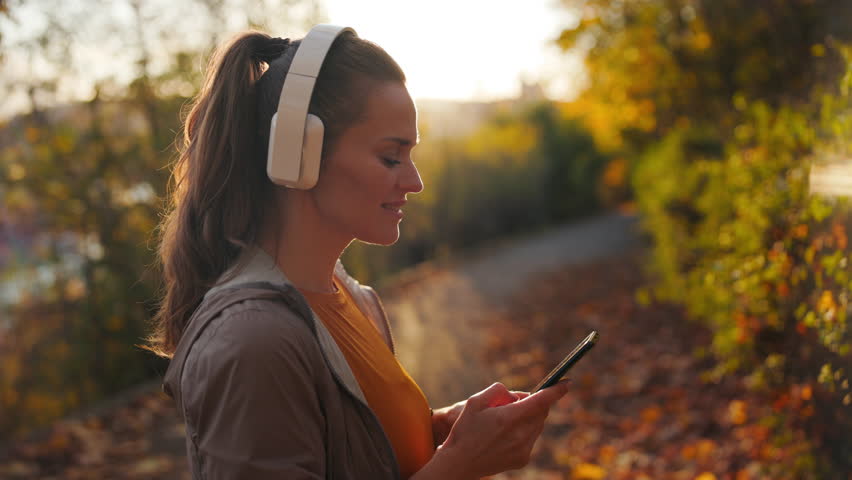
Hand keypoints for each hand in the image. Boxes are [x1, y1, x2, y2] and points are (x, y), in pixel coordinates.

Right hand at [431, 381, 569, 478]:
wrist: (459, 464)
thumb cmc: (464, 430)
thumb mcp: (474, 401)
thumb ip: (498, 390)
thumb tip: (517, 396)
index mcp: (509, 418)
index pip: (541, 400)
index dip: (556, 390)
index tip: (567, 383)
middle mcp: (520, 434)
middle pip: (541, 412)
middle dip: (533, 403)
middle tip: (512, 403)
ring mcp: (523, 449)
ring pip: (537, 425)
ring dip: (528, 418)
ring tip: (504, 422)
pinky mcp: (523, 459)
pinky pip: (531, 438)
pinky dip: (524, 432)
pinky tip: (504, 436)